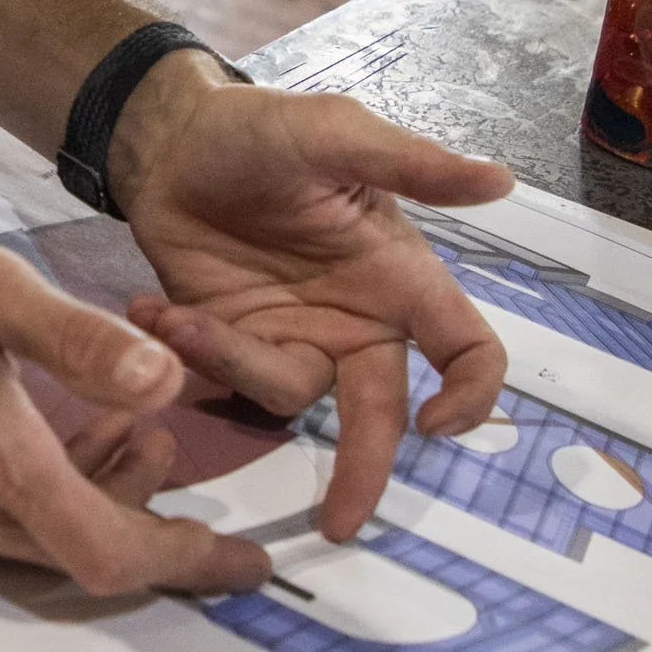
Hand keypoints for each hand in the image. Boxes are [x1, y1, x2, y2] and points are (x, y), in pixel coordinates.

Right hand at [0, 214, 274, 596]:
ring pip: (40, 541)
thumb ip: (74, 337)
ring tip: (131, 427)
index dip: (188, 563)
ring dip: (96, 499)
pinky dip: (45, 493)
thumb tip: (165, 380)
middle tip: (175, 447)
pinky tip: (53, 431)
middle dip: (146, 515)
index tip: (247, 562)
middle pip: (81, 555)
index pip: (111, 551)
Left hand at [107, 59, 512, 541]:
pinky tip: (149, 305)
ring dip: (228, 363)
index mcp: (397, 276)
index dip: (470, 394)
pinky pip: (224, 376)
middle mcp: (354, 322)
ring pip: (285, 396)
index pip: (465, 348)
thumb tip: (502, 180)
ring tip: (171, 312)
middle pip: (379, 415)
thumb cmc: (262, 130)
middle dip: (365, 472)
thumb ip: (411, 164)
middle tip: (337, 522)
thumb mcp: (334, 134)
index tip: (437, 425)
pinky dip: (186, 349)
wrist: (167, 136)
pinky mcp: (230, 344)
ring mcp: (292, 338)